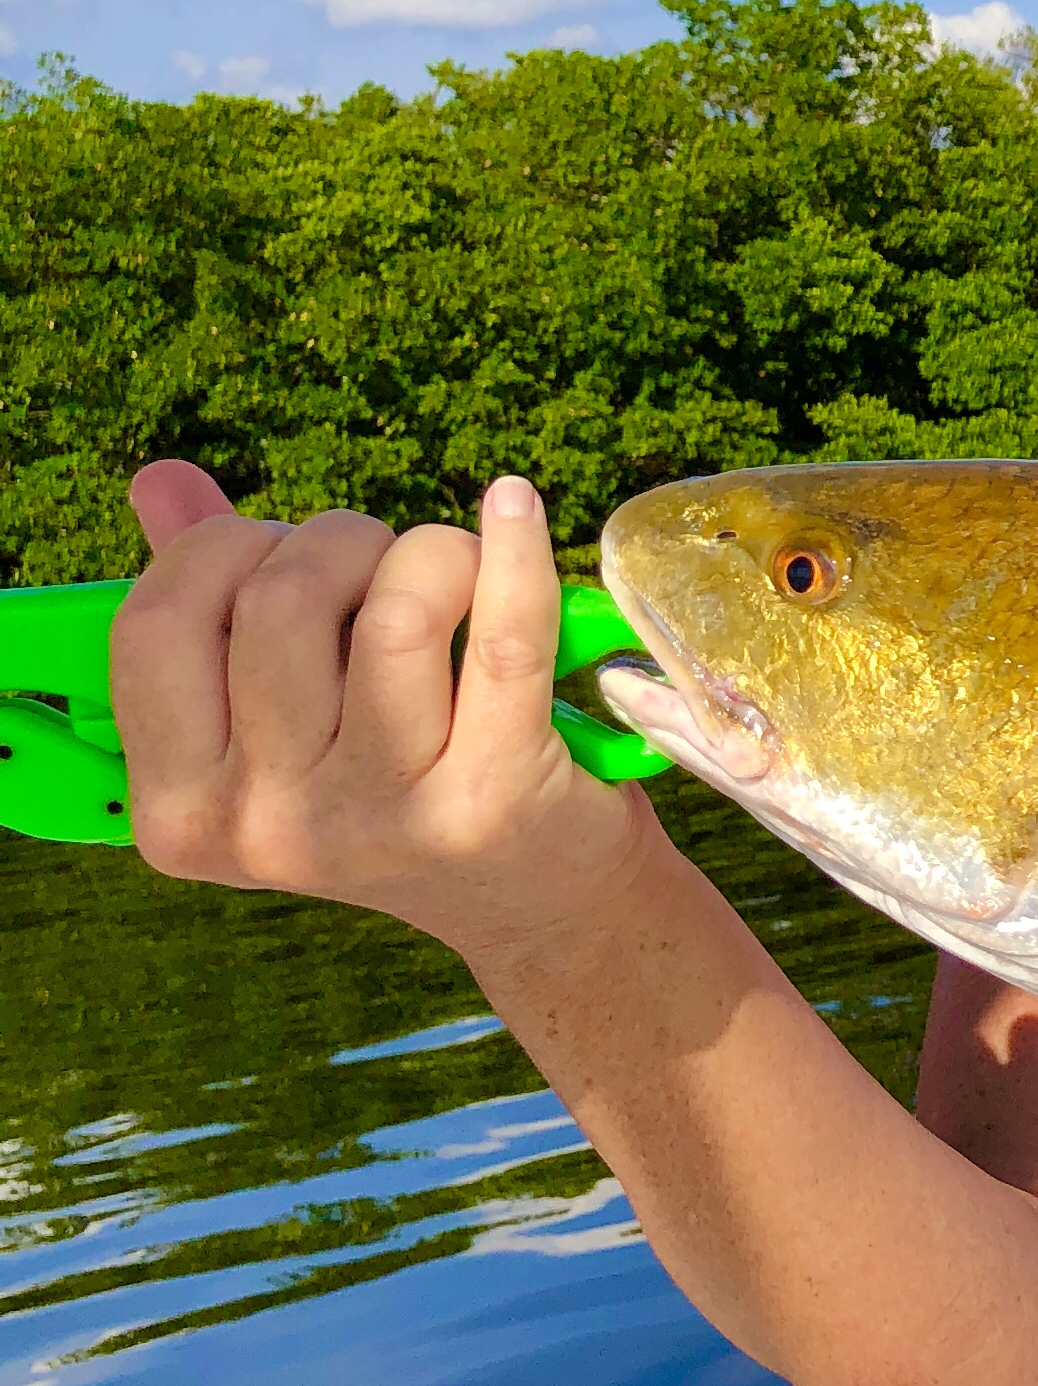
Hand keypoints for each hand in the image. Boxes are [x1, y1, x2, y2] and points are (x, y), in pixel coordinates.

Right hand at [110, 459, 643, 957]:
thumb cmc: (394, 783)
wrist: (531, 903)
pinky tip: (514, 505)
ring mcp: (378, 819)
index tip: (284, 562)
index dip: (224, 551)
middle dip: (340, 543)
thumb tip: (161, 482)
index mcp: (180, 806)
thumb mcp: (280, 719)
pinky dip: (517, 556)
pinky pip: (504, 641)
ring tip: (456, 577)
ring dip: (432, 554)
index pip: (158, 620)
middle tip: (385, 574)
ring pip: (395, 610)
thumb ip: (207, 604)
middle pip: (279, 601)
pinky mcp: (490, 801)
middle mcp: (266, 825)